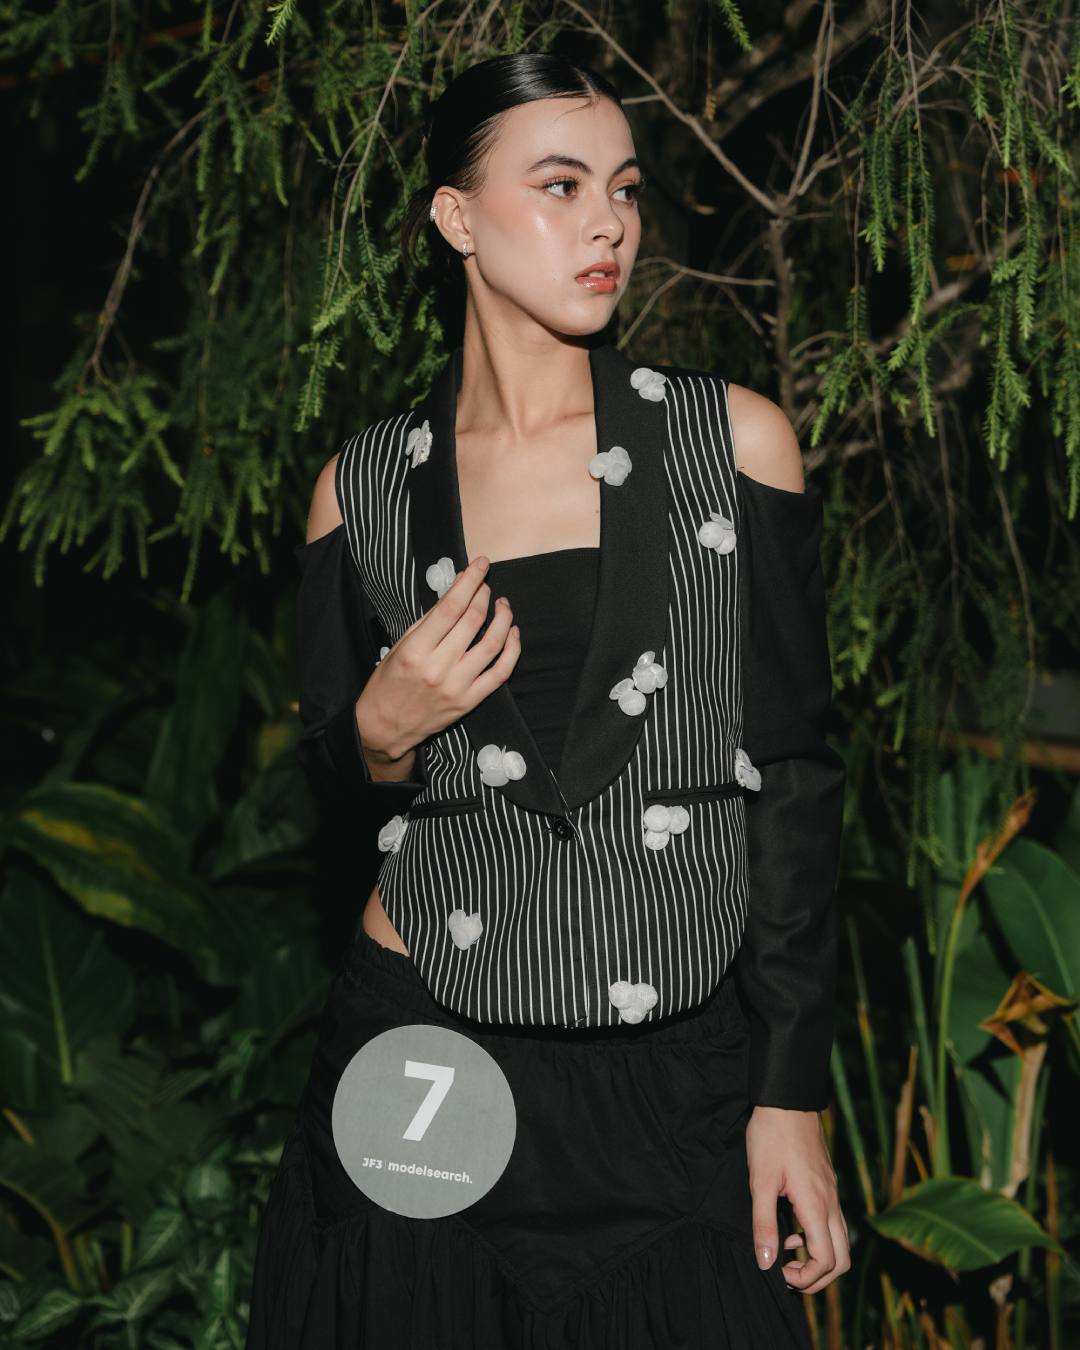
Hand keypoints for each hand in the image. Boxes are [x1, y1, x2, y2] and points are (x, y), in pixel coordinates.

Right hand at [355, 556, 519, 759]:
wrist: (385, 727)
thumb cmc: (389, 683)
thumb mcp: (399, 646)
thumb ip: (430, 620)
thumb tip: (458, 590)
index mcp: (416, 650)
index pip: (451, 607)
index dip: (470, 581)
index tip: (481, 565)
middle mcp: (438, 668)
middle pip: (473, 621)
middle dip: (484, 595)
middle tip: (486, 584)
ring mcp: (457, 687)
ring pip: (492, 644)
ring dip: (503, 619)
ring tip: (503, 605)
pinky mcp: (469, 701)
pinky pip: (500, 673)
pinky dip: (512, 650)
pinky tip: (513, 633)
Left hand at [745, 1104, 849, 1294]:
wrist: (787, 1102)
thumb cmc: (771, 1137)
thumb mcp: (760, 1181)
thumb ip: (763, 1224)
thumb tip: (767, 1264)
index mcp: (816, 1206)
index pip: (826, 1261)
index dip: (806, 1278)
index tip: (780, 1272)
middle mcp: (831, 1204)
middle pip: (842, 1259)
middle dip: (819, 1277)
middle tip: (789, 1274)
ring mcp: (832, 1194)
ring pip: (840, 1242)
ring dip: (819, 1257)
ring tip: (786, 1252)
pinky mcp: (827, 1186)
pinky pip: (832, 1224)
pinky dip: (817, 1237)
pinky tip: (791, 1227)